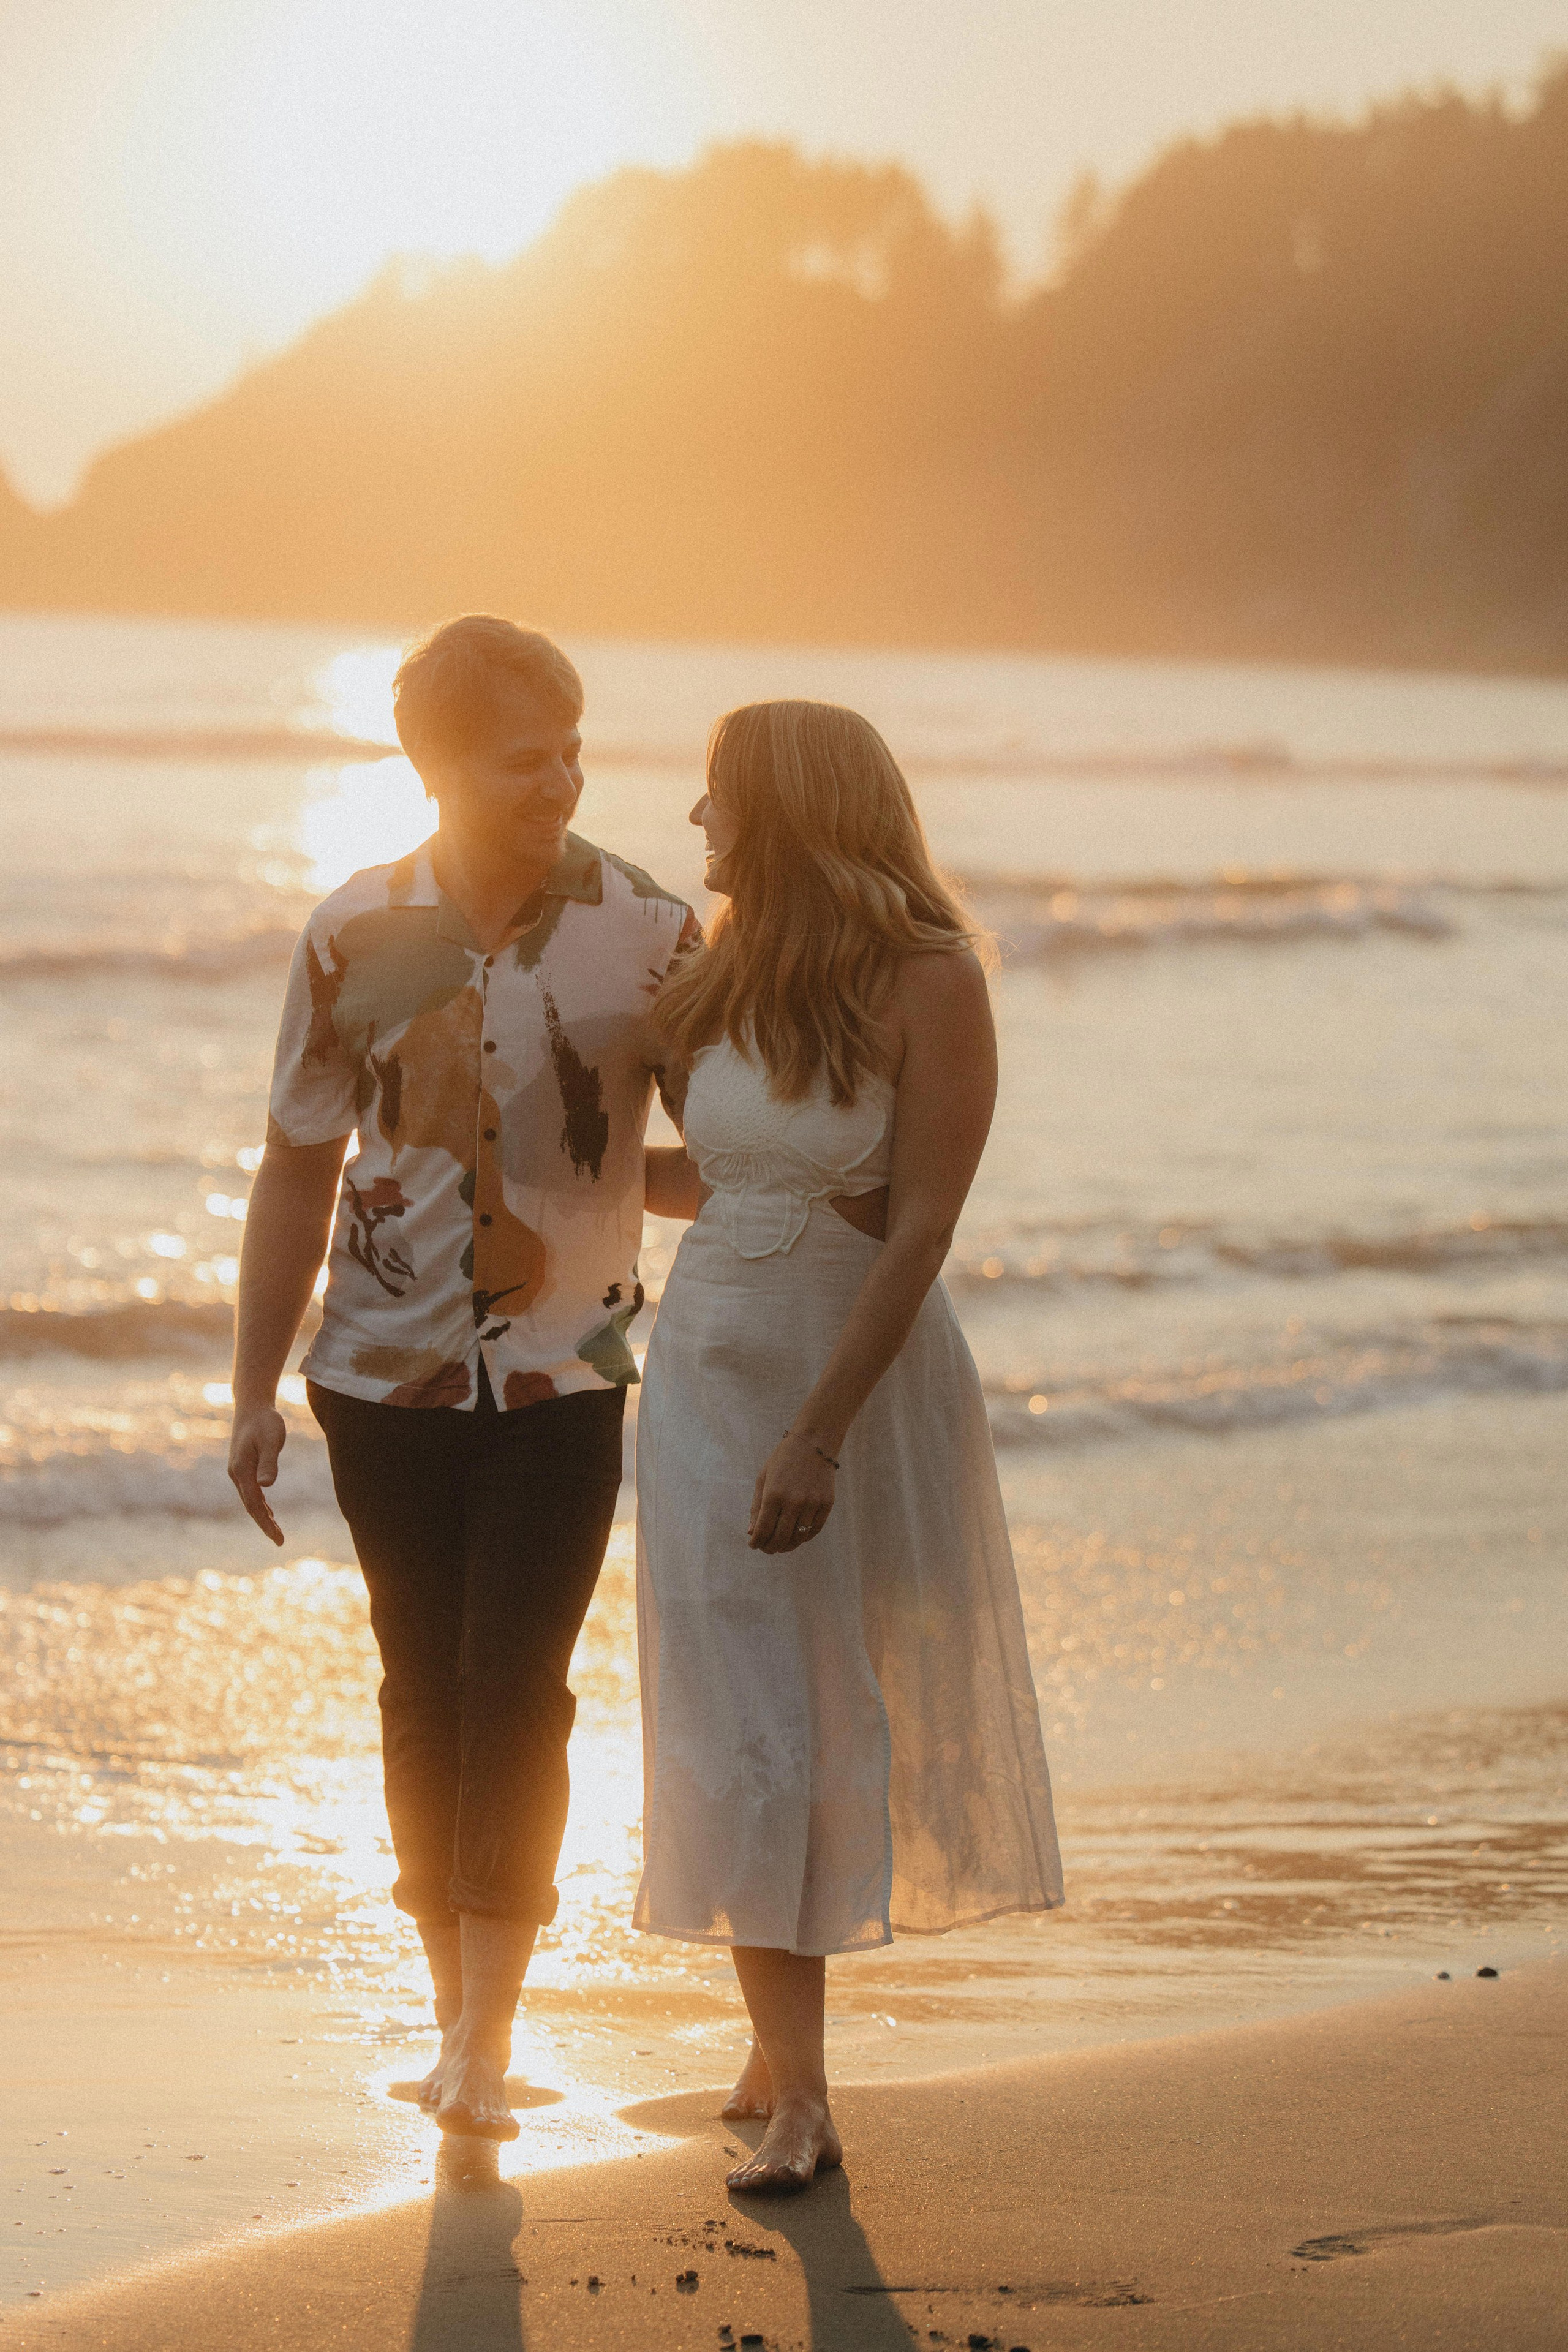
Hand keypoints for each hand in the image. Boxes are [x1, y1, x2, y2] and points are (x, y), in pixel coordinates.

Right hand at [228, 1402, 287, 1544]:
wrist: (252, 1405)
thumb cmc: (264, 1420)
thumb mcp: (271, 1439)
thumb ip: (269, 1462)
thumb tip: (266, 1486)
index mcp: (242, 1470)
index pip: (254, 1504)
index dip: (266, 1523)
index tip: (278, 1538)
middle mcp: (236, 1473)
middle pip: (250, 1506)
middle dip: (264, 1524)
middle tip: (279, 1540)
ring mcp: (238, 1471)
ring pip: (249, 1500)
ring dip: (261, 1516)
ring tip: (275, 1531)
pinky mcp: (243, 1466)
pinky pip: (250, 1492)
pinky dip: (259, 1504)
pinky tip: (268, 1511)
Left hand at [748, 1432, 837, 1553]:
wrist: (814, 1443)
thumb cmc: (783, 1460)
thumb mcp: (763, 1478)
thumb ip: (756, 1506)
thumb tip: (752, 1532)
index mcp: (773, 1494)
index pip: (763, 1530)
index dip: (756, 1542)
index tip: (753, 1544)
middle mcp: (793, 1501)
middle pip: (780, 1538)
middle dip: (770, 1548)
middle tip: (766, 1548)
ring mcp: (812, 1504)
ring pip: (798, 1538)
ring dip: (787, 1546)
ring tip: (780, 1546)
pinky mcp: (826, 1504)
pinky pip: (814, 1530)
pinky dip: (804, 1538)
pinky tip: (796, 1537)